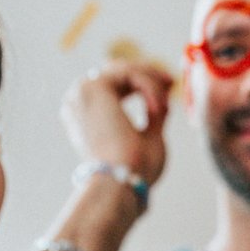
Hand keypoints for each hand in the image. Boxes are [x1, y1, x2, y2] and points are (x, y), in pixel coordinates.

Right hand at [61, 60, 173, 186]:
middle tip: (170, 81)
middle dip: (148, 73)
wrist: (120, 179)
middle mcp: (79, 100)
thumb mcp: (149, 138)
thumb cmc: (135, 169)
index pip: (113, 84)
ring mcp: (83, 91)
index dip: (141, 81)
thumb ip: (154, 118)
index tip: (168, 85)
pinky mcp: (94, 87)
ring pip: (125, 71)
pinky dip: (148, 87)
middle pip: (117, 71)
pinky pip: (130, 74)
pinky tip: (156, 107)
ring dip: (151, 84)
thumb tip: (164, 102)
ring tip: (162, 107)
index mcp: (86, 114)